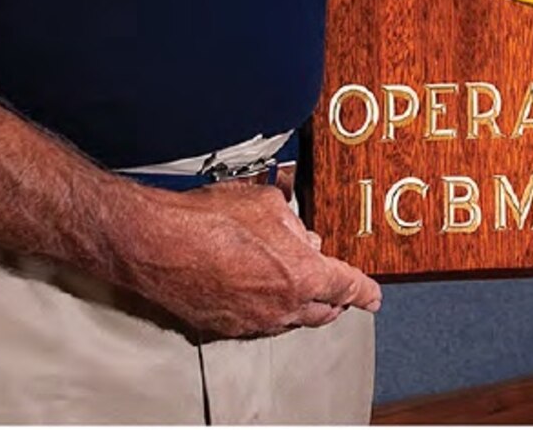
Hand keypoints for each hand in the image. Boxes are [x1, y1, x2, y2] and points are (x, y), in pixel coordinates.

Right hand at [120, 179, 381, 337]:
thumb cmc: (210, 220)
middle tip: (335, 290)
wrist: (158, 245)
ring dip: (296, 302)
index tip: (374, 297)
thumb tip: (303, 236)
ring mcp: (253, 322)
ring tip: (288, 279)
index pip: (347, 287)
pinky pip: (256, 321)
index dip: (365, 292)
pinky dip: (264, 306)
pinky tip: (253, 286)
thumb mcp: (267, 204)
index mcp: (302, 276)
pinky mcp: (225, 327)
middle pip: (322, 312)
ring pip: (288, 319)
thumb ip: (293, 225)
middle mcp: (282, 306)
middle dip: (332, 300)